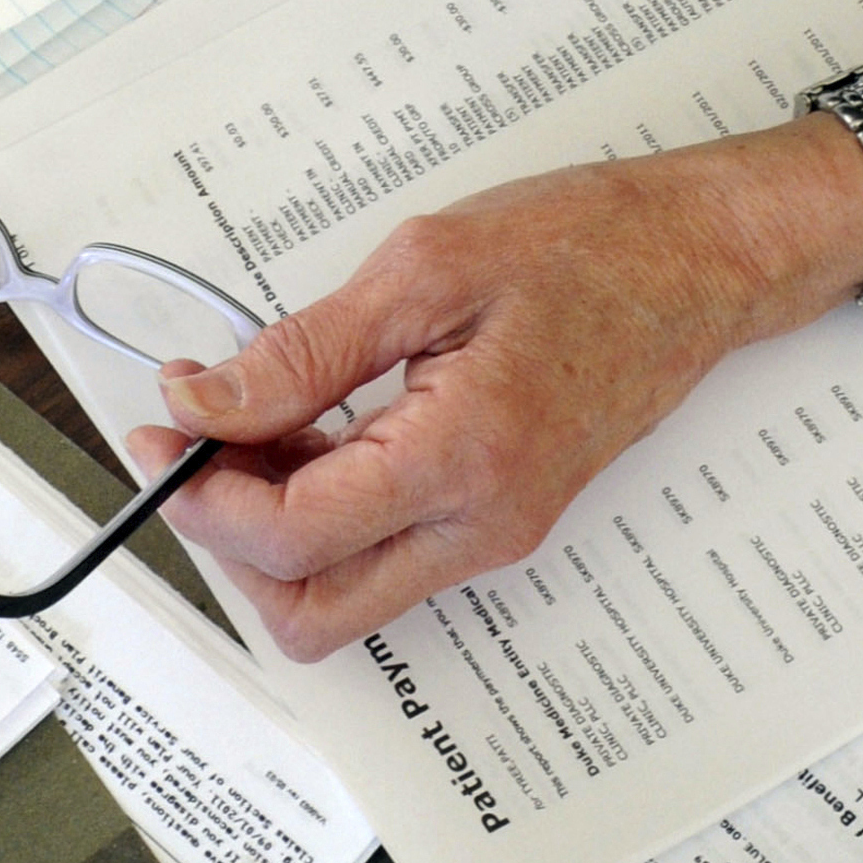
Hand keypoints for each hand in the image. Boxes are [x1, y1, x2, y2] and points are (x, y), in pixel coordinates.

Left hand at [127, 119, 862, 660]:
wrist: (700, 264)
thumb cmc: (590, 249)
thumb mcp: (423, 271)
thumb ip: (299, 353)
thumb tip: (204, 404)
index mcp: (464, 461)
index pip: (294, 537)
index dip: (204, 496)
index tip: (163, 435)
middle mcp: (481, 526)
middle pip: (311, 612)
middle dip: (230, 543)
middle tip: (197, 451)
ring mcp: (491, 535)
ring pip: (342, 594)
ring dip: (271, 532)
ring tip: (249, 425)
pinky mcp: (492, 523)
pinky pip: (380, 556)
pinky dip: (319, 514)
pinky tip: (302, 434)